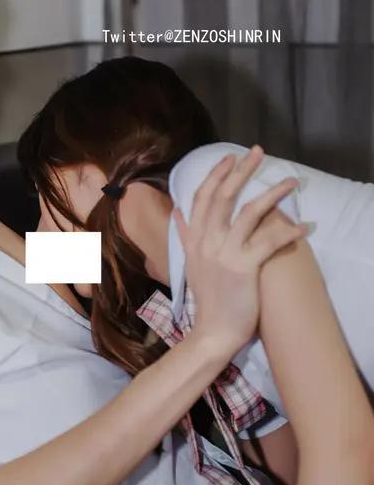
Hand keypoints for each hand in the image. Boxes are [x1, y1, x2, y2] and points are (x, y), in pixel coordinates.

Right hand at [173, 145, 306, 359]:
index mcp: (193, 239)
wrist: (213, 332)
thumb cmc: (208, 299)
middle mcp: (206, 242)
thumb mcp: (191, 264)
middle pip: (223, 196)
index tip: (229, 158)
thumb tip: (178, 212)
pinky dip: (288, 232)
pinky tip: (304, 226)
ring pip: (249, 213)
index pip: (202, 198)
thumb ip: (185, 236)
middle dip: (241, 170)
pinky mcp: (243, 268)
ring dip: (273, 194)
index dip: (215, 175)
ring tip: (291, 182)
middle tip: (258, 152)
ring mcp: (223, 254)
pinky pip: (268, 242)